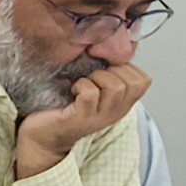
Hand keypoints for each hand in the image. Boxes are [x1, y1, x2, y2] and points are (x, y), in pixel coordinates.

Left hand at [16, 64, 150, 178]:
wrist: (42, 136)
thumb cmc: (65, 108)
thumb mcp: (94, 91)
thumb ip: (107, 76)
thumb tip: (110, 48)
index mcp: (121, 105)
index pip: (143, 80)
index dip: (125, 68)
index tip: (105, 70)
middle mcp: (115, 113)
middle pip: (133, 82)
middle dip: (112, 71)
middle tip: (93, 77)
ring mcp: (99, 117)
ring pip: (115, 87)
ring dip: (97, 77)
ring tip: (83, 83)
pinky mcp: (80, 118)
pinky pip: (90, 93)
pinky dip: (80, 85)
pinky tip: (72, 90)